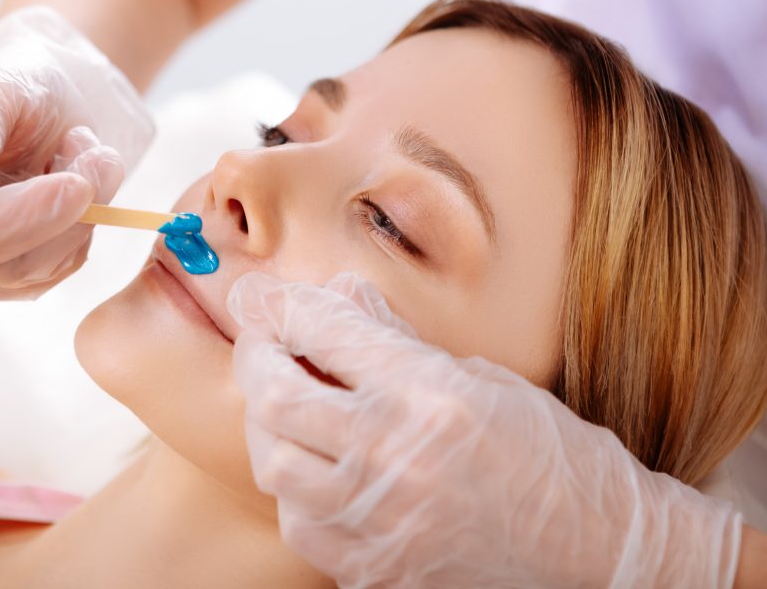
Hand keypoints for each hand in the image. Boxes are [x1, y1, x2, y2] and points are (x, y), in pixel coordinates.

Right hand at [0, 5, 153, 298]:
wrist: (51, 97)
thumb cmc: (12, 84)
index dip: (16, 220)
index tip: (74, 183)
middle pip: (0, 266)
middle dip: (62, 214)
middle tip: (100, 156)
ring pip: (41, 269)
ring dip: (83, 209)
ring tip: (84, 147)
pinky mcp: (15, 275)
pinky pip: (64, 266)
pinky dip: (87, 221)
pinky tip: (79, 176)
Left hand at [227, 272, 742, 587]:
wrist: (602, 553)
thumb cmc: (553, 456)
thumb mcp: (481, 378)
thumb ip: (397, 340)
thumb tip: (338, 297)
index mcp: (431, 395)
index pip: (326, 331)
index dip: (283, 306)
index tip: (263, 298)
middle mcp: (397, 457)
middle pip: (277, 397)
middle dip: (256, 359)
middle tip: (262, 345)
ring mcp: (383, 521)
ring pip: (275, 464)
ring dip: (268, 426)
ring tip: (285, 404)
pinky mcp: (378, 569)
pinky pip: (301, 524)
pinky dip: (294, 488)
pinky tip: (314, 467)